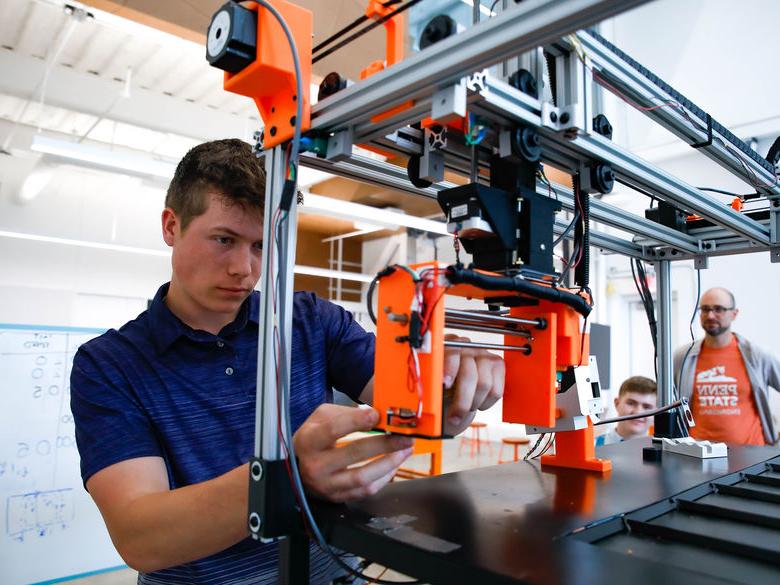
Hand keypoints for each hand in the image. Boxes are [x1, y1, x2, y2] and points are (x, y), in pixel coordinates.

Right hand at [293, 404, 413, 502]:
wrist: (298, 466)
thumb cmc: (314, 437)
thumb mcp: (321, 417)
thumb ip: (346, 413)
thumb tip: (376, 415)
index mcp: (309, 441)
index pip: (333, 430)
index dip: (356, 421)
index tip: (377, 415)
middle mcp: (315, 466)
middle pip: (354, 453)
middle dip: (384, 444)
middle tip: (405, 436)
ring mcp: (326, 485)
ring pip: (363, 477)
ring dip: (390, 463)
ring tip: (406, 450)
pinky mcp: (337, 498)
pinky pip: (366, 490)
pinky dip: (384, 477)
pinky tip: (395, 464)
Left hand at [442, 334, 504, 435]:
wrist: (454, 387)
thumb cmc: (441, 385)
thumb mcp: (432, 382)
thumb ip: (433, 381)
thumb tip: (436, 387)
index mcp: (446, 344)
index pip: (451, 354)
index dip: (449, 370)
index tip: (445, 384)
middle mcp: (466, 345)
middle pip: (469, 374)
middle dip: (462, 401)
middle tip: (454, 416)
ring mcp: (483, 353)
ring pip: (484, 385)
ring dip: (473, 403)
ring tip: (465, 407)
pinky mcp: (497, 364)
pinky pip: (496, 390)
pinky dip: (486, 403)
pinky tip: (477, 402)